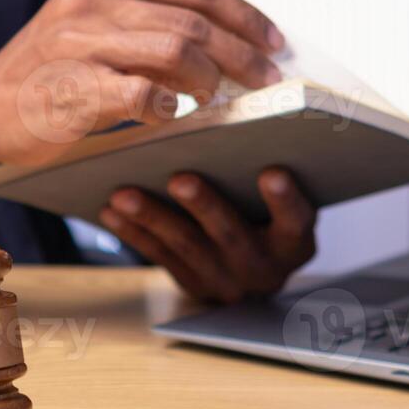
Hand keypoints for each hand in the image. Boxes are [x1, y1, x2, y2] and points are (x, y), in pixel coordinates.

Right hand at [0, 0, 284, 180]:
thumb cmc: (50, 71)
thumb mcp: (94, 25)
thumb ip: (147, 19)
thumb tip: (228, 36)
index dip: (242, 13)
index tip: (271, 40)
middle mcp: (90, 0)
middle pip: (193, 19)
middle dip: (240, 51)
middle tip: (263, 78)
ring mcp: (77, 42)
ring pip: (175, 48)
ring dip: (209, 78)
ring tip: (217, 98)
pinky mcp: (70, 86)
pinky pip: (140, 92)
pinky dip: (168, 104)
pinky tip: (171, 113)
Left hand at [98, 168, 315, 303]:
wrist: (254, 277)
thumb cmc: (269, 221)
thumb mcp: (284, 210)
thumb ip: (272, 180)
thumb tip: (242, 124)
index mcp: (293, 244)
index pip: (296, 223)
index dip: (285, 201)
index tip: (272, 171)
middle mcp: (262, 268)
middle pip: (231, 235)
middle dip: (204, 206)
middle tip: (180, 178)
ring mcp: (224, 280)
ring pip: (186, 246)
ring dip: (153, 217)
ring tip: (124, 193)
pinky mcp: (191, 284)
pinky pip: (159, 256)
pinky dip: (133, 232)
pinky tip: (111, 210)